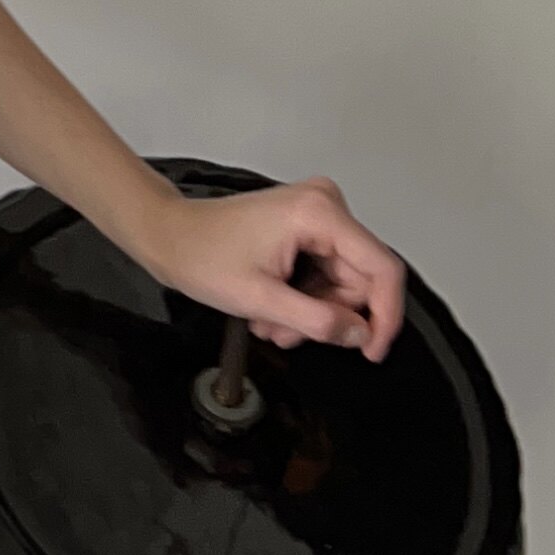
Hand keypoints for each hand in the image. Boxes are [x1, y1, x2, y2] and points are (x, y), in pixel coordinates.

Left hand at [138, 174, 404, 363]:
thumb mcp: (260, 300)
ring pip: (341, 281)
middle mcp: (325, 205)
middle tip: (288, 334)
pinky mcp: (307, 224)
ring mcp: (316, 212)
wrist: (168, 235)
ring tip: (271, 321)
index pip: (382, 268)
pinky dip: (304, 298)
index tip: (373, 349)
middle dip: (327, 316)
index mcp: (319, 214)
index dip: (385, 315)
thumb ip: (317, 321)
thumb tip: (360, 334)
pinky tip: (274, 307)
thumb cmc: (199, 254)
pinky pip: (325, 272)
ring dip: (310, 311)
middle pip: (360, 279)